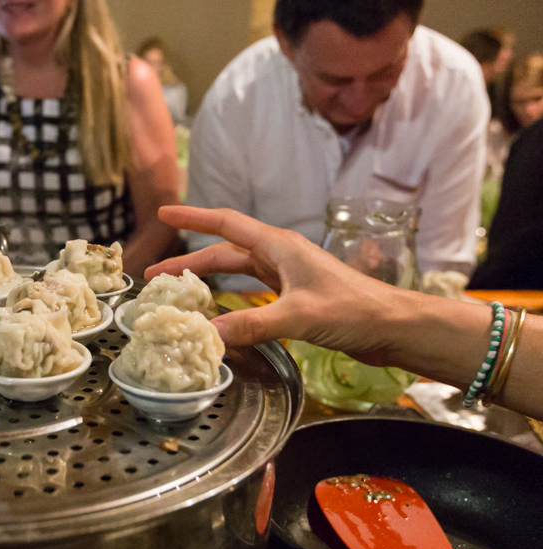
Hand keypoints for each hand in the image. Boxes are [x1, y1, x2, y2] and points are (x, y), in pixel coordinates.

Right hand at [145, 206, 405, 364]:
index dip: (193, 217)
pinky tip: (217, 316)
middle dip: (188, 263)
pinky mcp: (294, 299)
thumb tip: (208, 334)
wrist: (394, 327)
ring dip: (207, 283)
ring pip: (236, 274)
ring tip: (179, 298)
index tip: (163, 214)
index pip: (225, 223)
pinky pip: (250, 294)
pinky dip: (229, 301)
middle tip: (155, 278)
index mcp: (278, 246)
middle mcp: (279, 257)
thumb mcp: (300, 315)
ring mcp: (287, 278)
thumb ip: (253, 324)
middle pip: (223, 253)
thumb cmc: (354, 310)